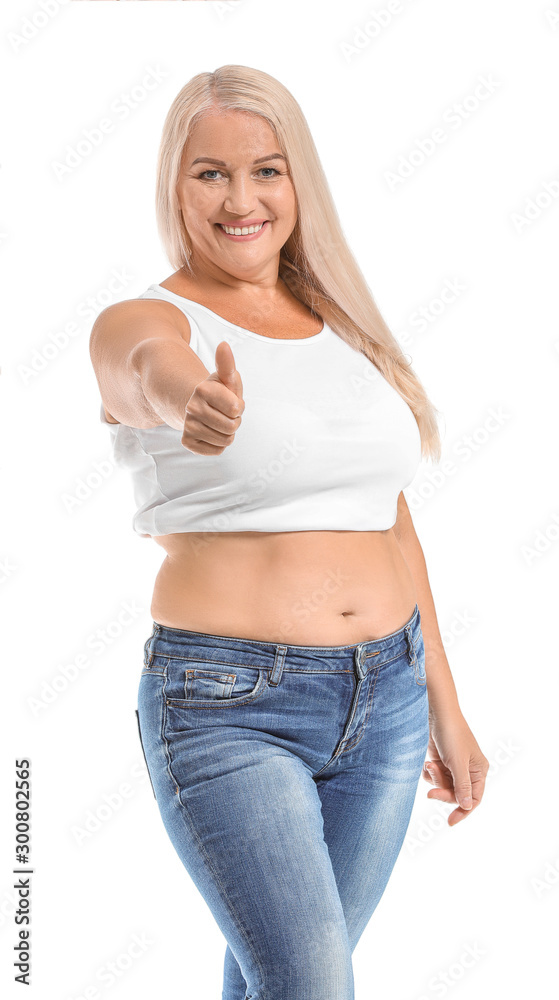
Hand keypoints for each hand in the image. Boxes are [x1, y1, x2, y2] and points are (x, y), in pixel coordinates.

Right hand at [182, 341, 244, 454]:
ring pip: (226, 440)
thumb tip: (224, 345)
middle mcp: (191, 407)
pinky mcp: (187, 442)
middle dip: (235, 421)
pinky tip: (212, 433)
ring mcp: (187, 426)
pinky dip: (219, 444)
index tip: (231, 401)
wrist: (198, 406)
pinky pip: (217, 451)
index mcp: (202, 389)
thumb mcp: (226, 377)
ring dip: (227, 433)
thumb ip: (227, 363)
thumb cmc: (219, 391)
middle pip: (232, 427)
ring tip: (219, 422)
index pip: (237, 408)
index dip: (239, 407)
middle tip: (225, 413)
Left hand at [422, 711, 488, 825]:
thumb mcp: (457, 762)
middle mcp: (468, 770)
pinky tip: (427, 762)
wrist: (436, 713)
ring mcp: (453, 766)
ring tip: (430, 765)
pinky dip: (429, 773)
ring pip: (443, 786)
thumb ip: (462, 786)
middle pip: (456, 795)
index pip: (474, 799)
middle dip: (443, 792)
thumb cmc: (451, 734)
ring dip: (435, 779)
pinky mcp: (441, 761)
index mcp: (479, 771)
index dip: (464, 811)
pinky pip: (434, 778)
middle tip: (430, 793)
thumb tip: (468, 806)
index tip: (450, 822)